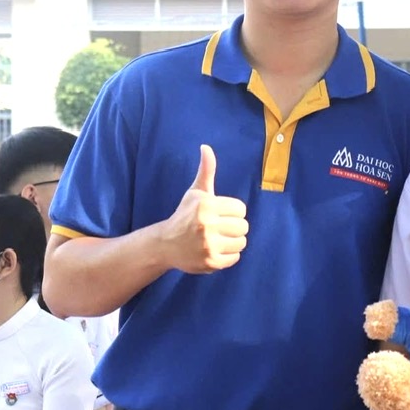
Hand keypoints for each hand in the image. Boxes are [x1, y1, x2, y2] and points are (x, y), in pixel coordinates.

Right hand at [160, 145, 247, 273]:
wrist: (165, 244)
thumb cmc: (185, 215)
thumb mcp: (195, 192)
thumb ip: (206, 170)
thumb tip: (206, 147)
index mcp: (206, 205)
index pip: (241, 209)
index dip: (232, 212)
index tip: (219, 215)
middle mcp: (207, 225)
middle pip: (243, 226)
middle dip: (234, 227)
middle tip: (219, 228)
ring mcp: (208, 245)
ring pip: (241, 243)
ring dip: (233, 242)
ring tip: (218, 239)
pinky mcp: (210, 262)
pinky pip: (235, 258)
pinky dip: (228, 256)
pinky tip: (215, 250)